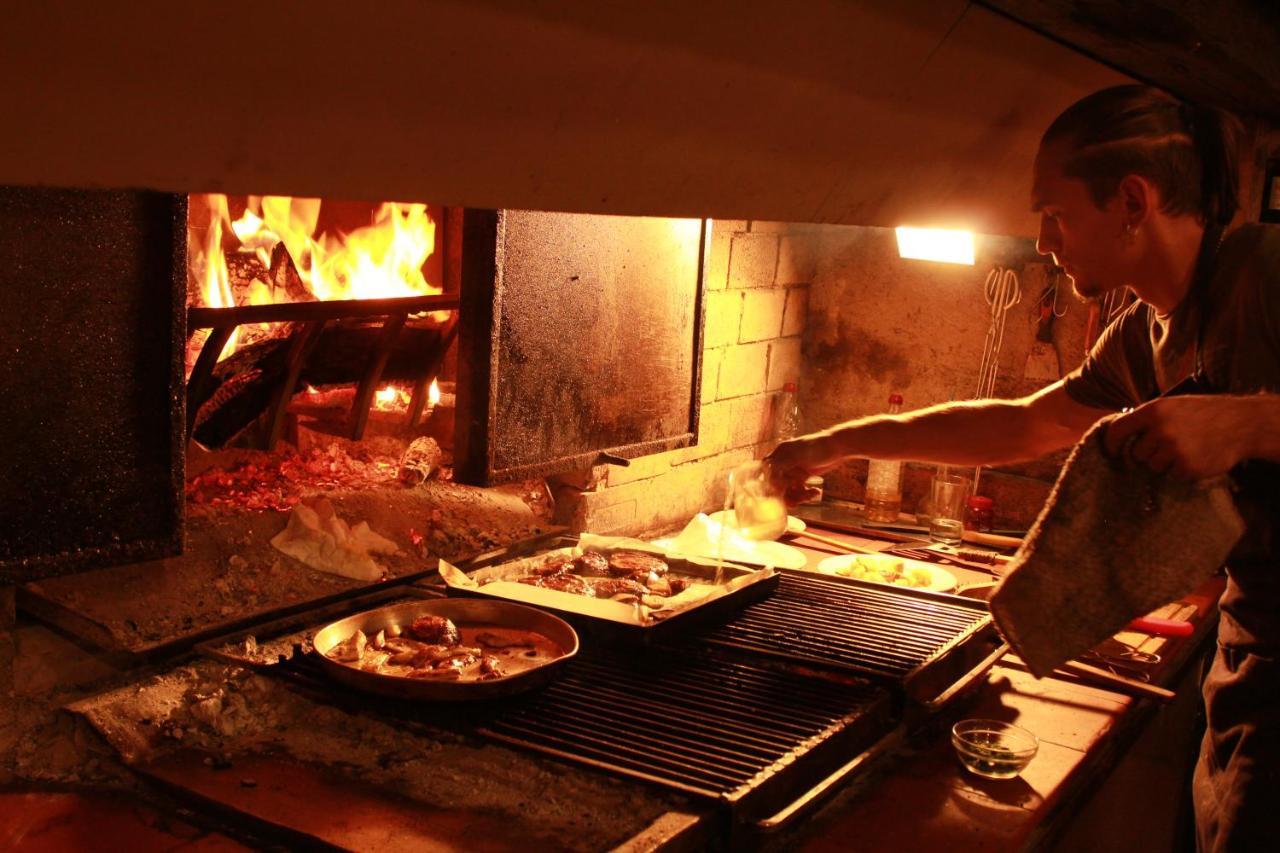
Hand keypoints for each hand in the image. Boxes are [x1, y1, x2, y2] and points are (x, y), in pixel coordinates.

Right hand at [765, 432, 843, 503]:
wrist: (840, 446)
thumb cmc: (819, 447)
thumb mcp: (799, 454)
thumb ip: (783, 464)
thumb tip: (768, 474)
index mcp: (780, 453)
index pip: (767, 471)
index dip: (770, 485)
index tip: (776, 495)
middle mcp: (785, 462)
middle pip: (778, 484)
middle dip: (786, 494)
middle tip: (795, 502)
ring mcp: (794, 469)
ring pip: (789, 489)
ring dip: (799, 496)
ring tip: (812, 495)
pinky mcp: (803, 475)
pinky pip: (799, 489)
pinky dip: (806, 494)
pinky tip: (816, 492)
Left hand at [1103, 395, 1249, 480]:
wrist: (1242, 424)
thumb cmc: (1203, 413)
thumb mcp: (1172, 405)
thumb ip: (1147, 418)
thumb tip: (1118, 434)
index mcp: (1153, 411)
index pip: (1117, 430)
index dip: (1111, 444)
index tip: (1112, 452)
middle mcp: (1161, 430)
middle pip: (1136, 454)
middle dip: (1148, 453)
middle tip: (1168, 445)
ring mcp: (1174, 450)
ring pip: (1153, 466)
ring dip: (1165, 463)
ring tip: (1185, 449)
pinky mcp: (1187, 467)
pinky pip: (1172, 475)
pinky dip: (1181, 470)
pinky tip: (1196, 456)